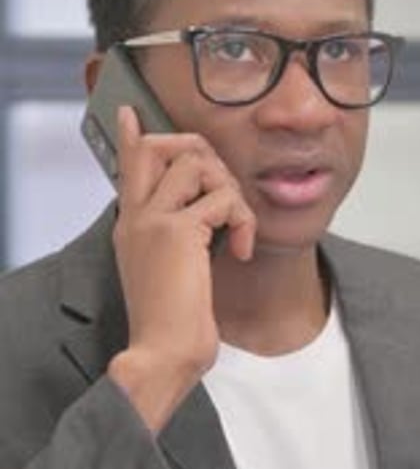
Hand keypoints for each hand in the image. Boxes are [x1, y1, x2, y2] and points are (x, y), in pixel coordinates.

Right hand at [108, 106, 255, 432]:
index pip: (128, 166)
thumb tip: (205, 219)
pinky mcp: (177, 230)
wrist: (162, 353)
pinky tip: (239, 252)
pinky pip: (223, 199)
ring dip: (231, 191)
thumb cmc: (171, 324)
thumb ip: (178, 240)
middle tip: (225, 192)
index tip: (132, 115)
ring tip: (237, 230)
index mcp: (131, 226)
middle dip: (204, 155)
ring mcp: (153, 219)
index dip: (134, 137)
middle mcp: (136, 215)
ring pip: (199, 164)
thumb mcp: (171, 274)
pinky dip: (243, 221)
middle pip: (163, 147)